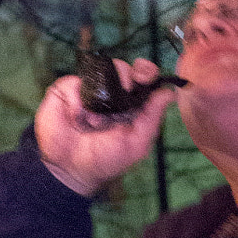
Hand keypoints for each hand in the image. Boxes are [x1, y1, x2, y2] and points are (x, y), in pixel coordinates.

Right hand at [33, 58, 176, 197]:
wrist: (70, 169)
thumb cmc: (105, 160)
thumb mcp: (135, 143)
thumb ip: (152, 117)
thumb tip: (171, 92)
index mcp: (131, 103)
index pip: (142, 76)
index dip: (145, 70)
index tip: (144, 77)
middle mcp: (111, 93)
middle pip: (122, 68)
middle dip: (124, 78)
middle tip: (121, 94)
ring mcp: (89, 89)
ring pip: (99, 70)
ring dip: (100, 95)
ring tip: (95, 122)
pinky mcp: (67, 89)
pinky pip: (74, 82)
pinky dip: (77, 101)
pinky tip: (78, 119)